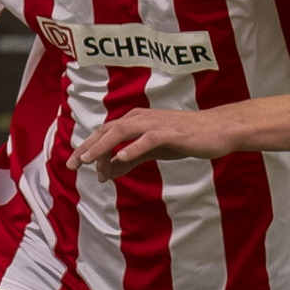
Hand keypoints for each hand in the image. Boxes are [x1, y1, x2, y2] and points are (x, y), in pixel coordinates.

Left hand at [74, 106, 238, 178]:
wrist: (218, 131)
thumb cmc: (186, 138)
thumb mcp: (153, 150)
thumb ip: (130, 159)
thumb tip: (108, 171)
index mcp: (136, 120)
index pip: (106, 133)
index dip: (89, 148)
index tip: (76, 165)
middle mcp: (142, 118)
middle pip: (108, 130)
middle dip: (87, 147)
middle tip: (71, 164)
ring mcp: (156, 124)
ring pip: (122, 131)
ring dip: (103, 146)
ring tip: (88, 160)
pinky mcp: (170, 132)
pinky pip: (148, 139)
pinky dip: (133, 147)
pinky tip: (121, 158)